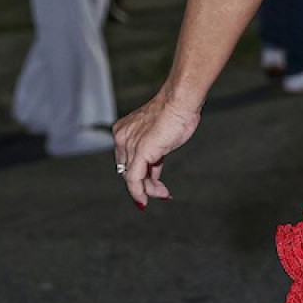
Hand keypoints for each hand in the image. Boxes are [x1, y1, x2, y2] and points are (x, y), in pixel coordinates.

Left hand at [113, 90, 200, 206]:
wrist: (180, 102)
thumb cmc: (175, 113)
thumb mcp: (160, 137)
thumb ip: (153, 154)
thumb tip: (154, 172)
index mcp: (124, 131)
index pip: (127, 160)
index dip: (140, 173)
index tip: (153, 182)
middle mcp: (122, 138)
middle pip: (128, 170)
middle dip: (145, 184)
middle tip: (161, 192)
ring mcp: (129, 145)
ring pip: (132, 177)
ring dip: (148, 189)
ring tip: (162, 194)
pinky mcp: (139, 153)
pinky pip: (134, 180)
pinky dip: (139, 192)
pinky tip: (145, 199)